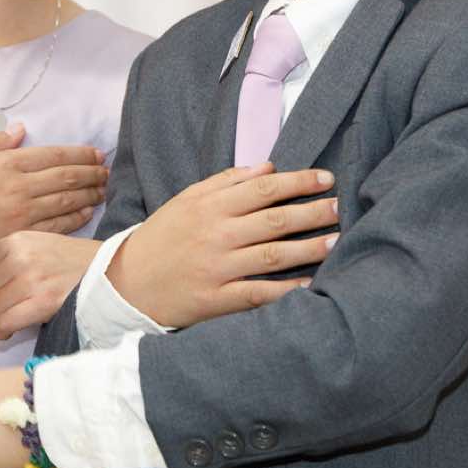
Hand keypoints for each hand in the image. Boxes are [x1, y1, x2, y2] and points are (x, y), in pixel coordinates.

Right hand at [0, 124, 106, 241]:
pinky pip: (55, 227)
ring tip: (102, 191)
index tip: (97, 154)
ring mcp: (23, 213)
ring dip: (88, 195)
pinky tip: (85, 214)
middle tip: (106, 172)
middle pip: (67, 178)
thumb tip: (20, 129)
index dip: (80, 154)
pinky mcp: (20, 236)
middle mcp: (21, 187)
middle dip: (91, 174)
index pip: (55, 156)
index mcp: (9, 163)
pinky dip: (73, 219)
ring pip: (65, 201)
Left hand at [0, 232, 97, 339]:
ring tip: (5, 323)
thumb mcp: (38, 247)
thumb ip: (9, 260)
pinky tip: (11, 330)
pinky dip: (2, 331)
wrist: (111, 269)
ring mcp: (31, 278)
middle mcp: (20, 256)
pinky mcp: (43, 300)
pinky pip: (4, 323)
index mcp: (15, 241)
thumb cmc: (73, 264)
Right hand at [110, 163, 338, 329]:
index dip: (299, 182)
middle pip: (275, 221)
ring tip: (335, 242)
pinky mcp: (216, 300)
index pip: (264, 189)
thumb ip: (227, 181)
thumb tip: (269, 167)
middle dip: (313, 213)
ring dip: (308, 249)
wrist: (127, 282)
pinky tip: (310, 284)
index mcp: (210, 207)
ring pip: (272, 256)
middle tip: (340, 208)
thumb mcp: (187, 199)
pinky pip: (258, 294)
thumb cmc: (163, 236)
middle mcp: (216, 236)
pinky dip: (285, 290)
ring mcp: (217, 269)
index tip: (327, 179)